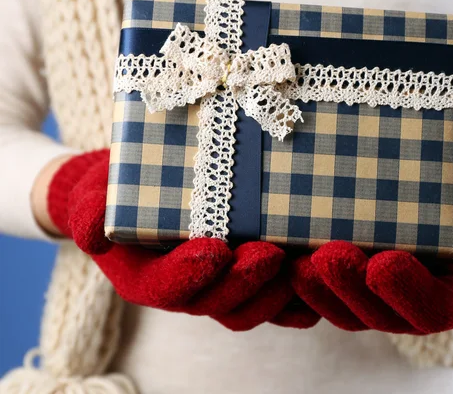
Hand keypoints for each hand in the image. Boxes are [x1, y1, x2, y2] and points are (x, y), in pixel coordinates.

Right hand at [46, 150, 318, 329]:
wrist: (137, 191)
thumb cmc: (116, 193)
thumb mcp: (94, 195)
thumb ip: (90, 212)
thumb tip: (92, 230)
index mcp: (146, 277)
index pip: (167, 288)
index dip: (190, 275)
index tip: (214, 249)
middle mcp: (185, 289)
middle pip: (218, 305)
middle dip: (246, 284)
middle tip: (272, 254)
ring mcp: (217, 285)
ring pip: (250, 307)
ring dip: (278, 294)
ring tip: (302, 263)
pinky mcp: (243, 274)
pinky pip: (273, 297)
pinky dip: (297, 295)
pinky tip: (317, 270)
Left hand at [291, 164, 452, 333]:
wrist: (450, 209)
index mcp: (452, 301)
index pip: (430, 307)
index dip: (405, 291)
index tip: (383, 263)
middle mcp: (411, 310)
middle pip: (378, 314)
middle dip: (349, 287)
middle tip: (327, 256)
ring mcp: (378, 304)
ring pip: (345, 312)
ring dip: (318, 291)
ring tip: (297, 263)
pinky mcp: (350, 291)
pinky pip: (325, 299)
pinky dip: (303, 287)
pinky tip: (284, 262)